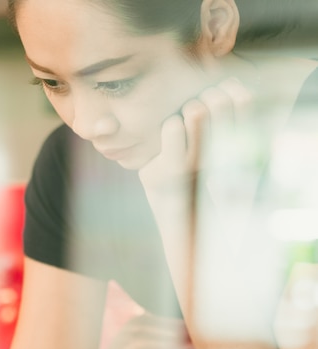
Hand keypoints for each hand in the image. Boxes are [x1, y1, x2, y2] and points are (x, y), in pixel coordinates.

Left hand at [138, 77, 253, 193]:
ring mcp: (197, 161)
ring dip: (185, 107)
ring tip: (181, 120)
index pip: (244, 100)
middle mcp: (222, 152)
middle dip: (204, 94)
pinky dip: (168, 124)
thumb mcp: (214, 141)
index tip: (216, 93)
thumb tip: (228, 79)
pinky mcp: (173, 167)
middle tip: (194, 106)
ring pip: (196, 110)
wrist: (173, 205)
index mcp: (236, 143)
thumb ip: (222, 115)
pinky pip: (173, 126)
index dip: (228, 87)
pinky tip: (167, 136)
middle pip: (219, 101)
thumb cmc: (194, 163)